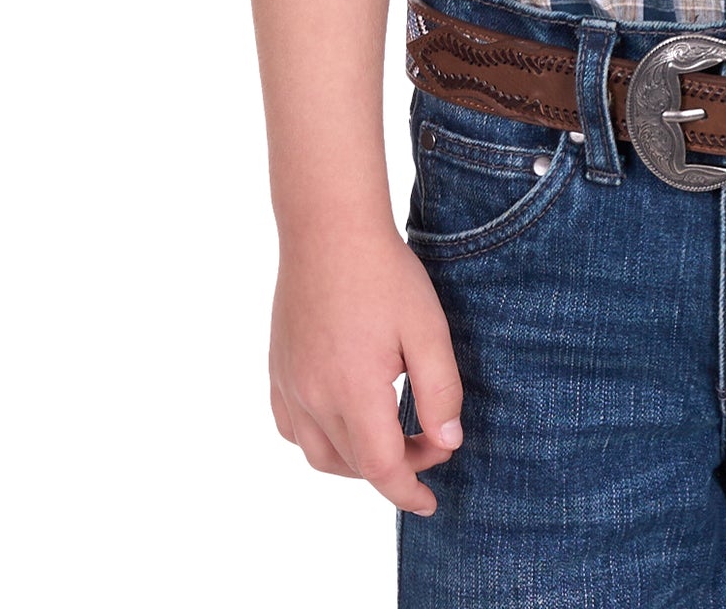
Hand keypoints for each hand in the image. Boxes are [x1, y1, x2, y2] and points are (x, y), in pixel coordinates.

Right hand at [269, 221, 463, 516]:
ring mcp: (288, 384)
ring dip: (357, 463)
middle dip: (395, 468)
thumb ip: (440, 391)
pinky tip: (345, 422)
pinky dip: (321, 441)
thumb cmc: (383, 273)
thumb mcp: (428, 327)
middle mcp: (312, 396)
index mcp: (352, 389)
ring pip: (320, 455)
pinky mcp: (277, 370)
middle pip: (354, 465)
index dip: (409, 491)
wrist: (328, 227)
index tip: (433, 498)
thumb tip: (447, 443)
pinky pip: (294, 430)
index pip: (382, 468)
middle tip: (429, 443)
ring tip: (391, 441)